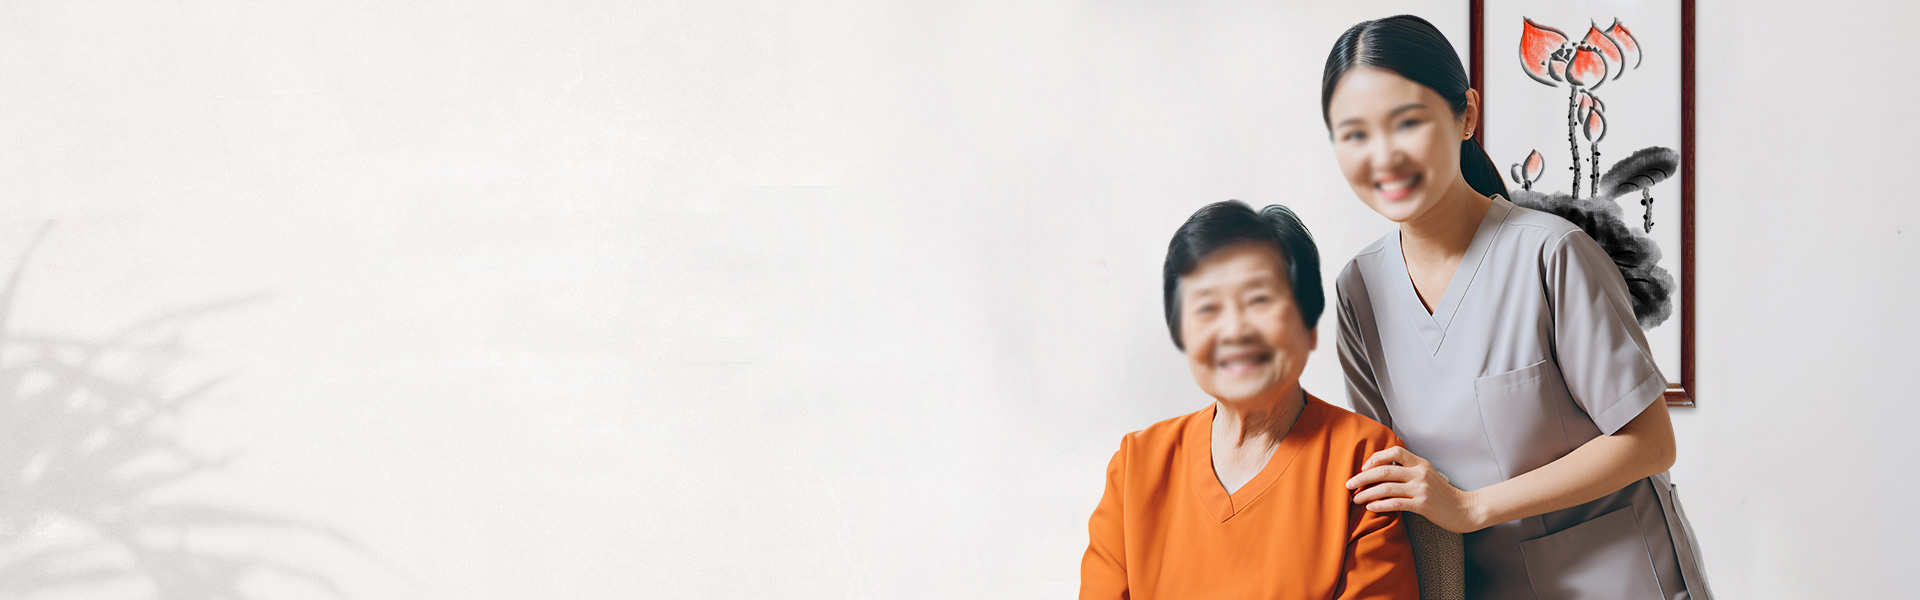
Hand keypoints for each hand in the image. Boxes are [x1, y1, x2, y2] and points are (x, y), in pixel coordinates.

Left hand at [1345, 446, 1485, 532]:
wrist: (1464, 509)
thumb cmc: (1443, 494)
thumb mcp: (1427, 475)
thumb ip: (1409, 470)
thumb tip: (1382, 469)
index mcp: (1420, 463)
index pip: (1393, 452)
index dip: (1375, 458)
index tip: (1362, 468)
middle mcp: (1420, 473)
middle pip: (1383, 471)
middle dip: (1362, 477)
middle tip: (1348, 484)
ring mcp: (1421, 488)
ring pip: (1386, 488)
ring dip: (1366, 494)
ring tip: (1355, 499)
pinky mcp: (1422, 504)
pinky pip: (1395, 503)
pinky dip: (1379, 505)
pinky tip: (1370, 507)